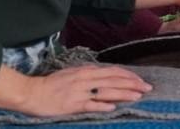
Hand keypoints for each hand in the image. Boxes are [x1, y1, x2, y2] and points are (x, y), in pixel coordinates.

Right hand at [18, 65, 151, 115]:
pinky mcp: (72, 105)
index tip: (140, 80)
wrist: (32, 92)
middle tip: (147, 88)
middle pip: (114, 80)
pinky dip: (102, 106)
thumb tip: (104, 74)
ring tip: (137, 96)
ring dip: (123, 94)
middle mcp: (85, 79)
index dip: (128, 75)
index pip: (113, 71)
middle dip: (132, 84)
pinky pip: (90, 105)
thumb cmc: (52, 84)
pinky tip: (113, 108)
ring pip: (106, 91)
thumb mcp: (72, 73)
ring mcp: (79, 92)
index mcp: (86, 71)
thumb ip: (88, 74)